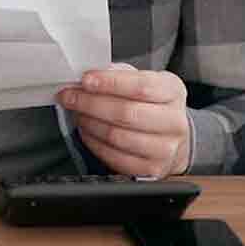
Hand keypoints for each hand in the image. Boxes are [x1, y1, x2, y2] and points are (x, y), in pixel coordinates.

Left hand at [58, 64, 190, 177]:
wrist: (174, 138)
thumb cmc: (155, 105)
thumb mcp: (146, 81)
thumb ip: (120, 75)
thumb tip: (90, 76)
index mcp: (173, 92)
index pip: (141, 86)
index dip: (110, 83)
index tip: (86, 80)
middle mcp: (174, 121)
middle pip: (126, 112)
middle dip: (90, 103)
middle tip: (70, 96)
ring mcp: (164, 149)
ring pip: (116, 136)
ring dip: (89, 123)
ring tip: (78, 113)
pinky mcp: (151, 170)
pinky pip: (114, 157)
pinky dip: (94, 143)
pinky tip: (88, 131)